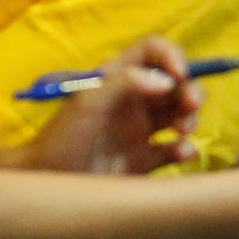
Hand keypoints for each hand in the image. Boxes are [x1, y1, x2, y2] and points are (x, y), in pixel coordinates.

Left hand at [25, 35, 201, 172]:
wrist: (47, 186)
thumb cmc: (60, 139)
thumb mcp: (87, 102)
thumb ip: (125, 83)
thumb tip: (167, 82)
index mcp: (118, 80)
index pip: (153, 53)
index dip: (171, 56)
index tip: (180, 75)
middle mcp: (134, 102)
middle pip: (177, 85)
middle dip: (191, 91)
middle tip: (190, 106)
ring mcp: (141, 131)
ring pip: (182, 116)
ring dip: (191, 119)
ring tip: (181, 132)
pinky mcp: (145, 160)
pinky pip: (177, 150)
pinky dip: (185, 150)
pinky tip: (180, 154)